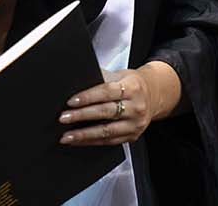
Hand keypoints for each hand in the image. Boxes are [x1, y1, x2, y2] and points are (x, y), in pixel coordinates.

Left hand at [58, 62, 180, 145]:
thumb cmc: (131, 84)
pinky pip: (109, 141)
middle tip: (64, 118)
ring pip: (107, 131)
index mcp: (132, 87)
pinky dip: (91, 142)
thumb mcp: (120, 75)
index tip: (71, 102)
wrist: (154, 95)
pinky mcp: (132, 136)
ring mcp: (135, 124)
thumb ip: (100, 79)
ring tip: (66, 136)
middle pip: (105, 112)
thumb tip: (75, 84)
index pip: (107, 92)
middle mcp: (136, 107)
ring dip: (84, 135)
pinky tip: (78, 141)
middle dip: (82, 116)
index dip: (88, 97)